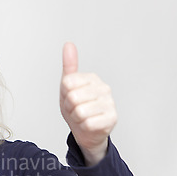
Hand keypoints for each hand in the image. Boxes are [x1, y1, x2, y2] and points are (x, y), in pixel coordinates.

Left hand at [59, 42, 116, 165]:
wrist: (85, 131)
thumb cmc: (76, 107)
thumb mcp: (68, 86)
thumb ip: (69, 66)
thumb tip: (68, 44)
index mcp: (92, 78)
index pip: (67, 83)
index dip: (64, 94)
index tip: (70, 97)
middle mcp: (104, 88)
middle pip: (73, 98)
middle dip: (69, 108)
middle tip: (75, 109)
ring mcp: (110, 103)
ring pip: (80, 111)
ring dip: (76, 118)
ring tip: (82, 117)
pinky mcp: (112, 119)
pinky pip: (87, 123)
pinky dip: (83, 127)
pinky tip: (88, 124)